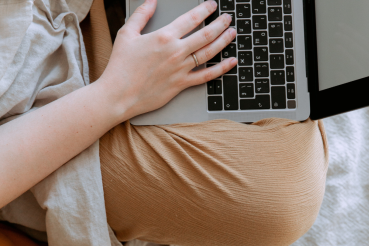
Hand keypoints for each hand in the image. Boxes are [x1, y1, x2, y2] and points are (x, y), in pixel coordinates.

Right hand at [98, 0, 236, 119]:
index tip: (212, 5)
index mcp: (163, 36)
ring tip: (232, 33)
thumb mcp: (127, 34)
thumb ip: (141, 14)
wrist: (118, 94)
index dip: (204, 9)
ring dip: (224, 41)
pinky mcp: (182, 84)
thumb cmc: (120, 66)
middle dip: (220, 23)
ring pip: (209, 52)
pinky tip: (231, 62)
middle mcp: (176, 51)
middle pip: (205, 34)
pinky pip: (206, 75)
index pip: (191, 18)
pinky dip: (221, 68)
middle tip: (228, 17)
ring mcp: (181, 69)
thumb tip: (151, 0)